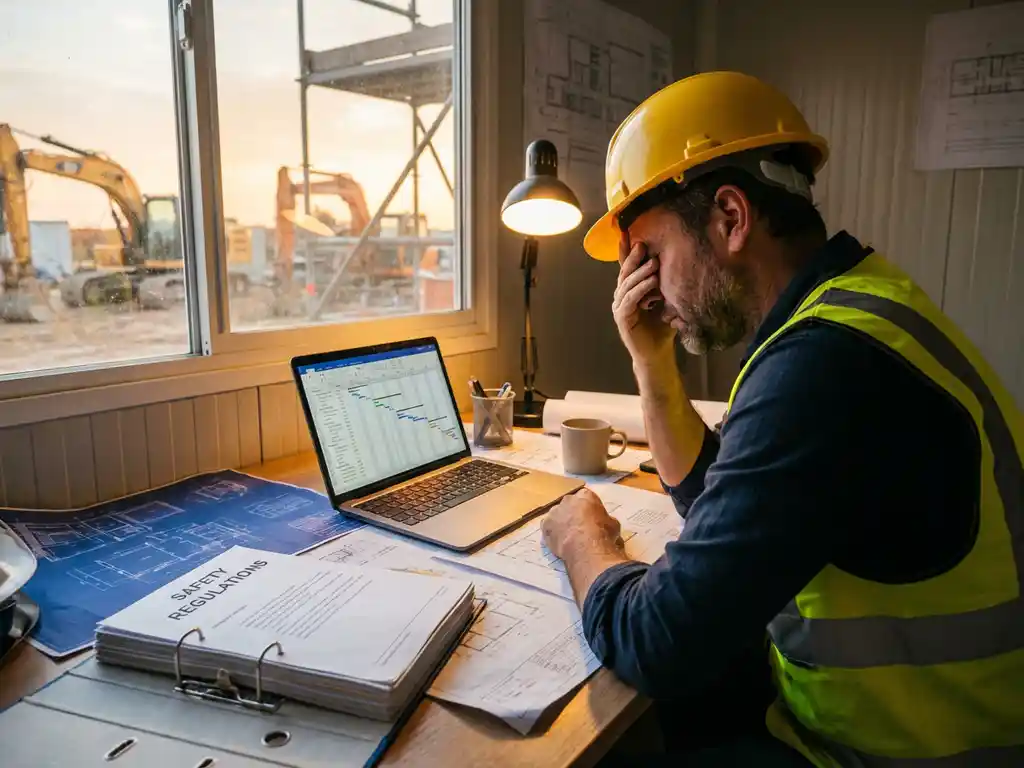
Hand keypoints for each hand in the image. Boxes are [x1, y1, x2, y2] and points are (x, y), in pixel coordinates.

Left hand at [541, 488, 624, 562]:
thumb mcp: (613, 524)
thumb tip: (608, 523)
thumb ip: (607, 519)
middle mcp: (568, 499)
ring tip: (568, 537)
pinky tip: (558, 542)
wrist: (586, 546)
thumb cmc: (603, 533)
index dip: (589, 508)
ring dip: (561, 523)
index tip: (592, 518)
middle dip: (573, 513)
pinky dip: (552, 533)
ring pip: (557, 515)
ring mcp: (554, 511)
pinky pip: (548, 527)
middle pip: (570, 504)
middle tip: (579, 527)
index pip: (586, 497)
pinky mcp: (545, 524)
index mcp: (586, 495)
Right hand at [612, 233, 674, 364]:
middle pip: (625, 273)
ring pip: (627, 284)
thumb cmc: (662, 327)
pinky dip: (641, 289)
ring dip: (640, 273)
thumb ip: (664, 284)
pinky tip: (652, 282)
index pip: (627, 268)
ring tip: (653, 264)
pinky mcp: (622, 318)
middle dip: (633, 258)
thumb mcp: (666, 300)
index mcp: (630, 291)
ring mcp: (620, 307)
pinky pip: (630, 299)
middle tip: (642, 245)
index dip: (625, 251)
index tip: (626, 232)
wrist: (657, 353)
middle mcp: (622, 297)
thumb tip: (674, 261)